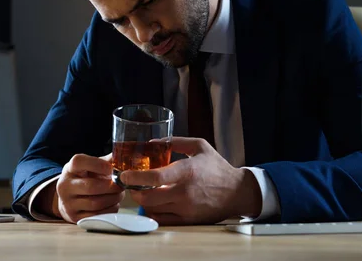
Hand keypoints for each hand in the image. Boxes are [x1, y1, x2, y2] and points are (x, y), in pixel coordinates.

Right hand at [36, 153, 124, 222]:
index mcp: (69, 169)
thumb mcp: (90, 166)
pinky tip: (114, 204)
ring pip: (95, 203)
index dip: (97, 164)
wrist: (69, 198)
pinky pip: (96, 215)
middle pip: (91, 186)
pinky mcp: (74, 218)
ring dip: (113, 198)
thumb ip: (106, 161)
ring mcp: (68, 203)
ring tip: (120, 194)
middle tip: (122, 184)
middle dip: (111, 186)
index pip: (79, 162)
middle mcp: (65, 186)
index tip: (111, 168)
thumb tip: (122, 156)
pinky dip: (109, 210)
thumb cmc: (85, 178)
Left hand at [119, 137, 261, 224]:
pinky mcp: (188, 220)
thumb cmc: (217, 167)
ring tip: (143, 191)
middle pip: (148, 197)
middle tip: (132, 184)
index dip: (135, 177)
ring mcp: (186, 208)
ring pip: (152, 209)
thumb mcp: (199, 146)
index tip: (125, 174)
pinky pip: (162, 219)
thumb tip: (152, 142)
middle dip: (135, 191)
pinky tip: (154, 203)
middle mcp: (185, 192)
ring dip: (143, 201)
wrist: (236, 192)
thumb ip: (175, 141)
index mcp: (188, 171)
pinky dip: (153, 212)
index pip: (155, 177)